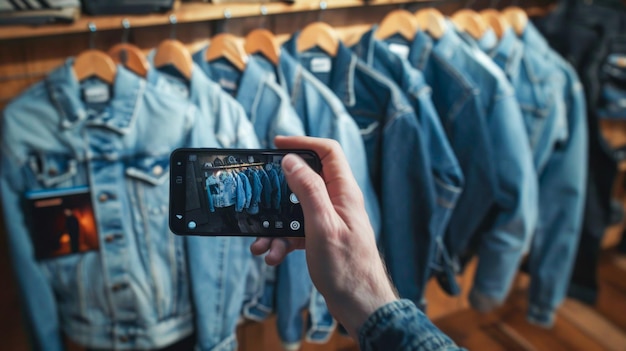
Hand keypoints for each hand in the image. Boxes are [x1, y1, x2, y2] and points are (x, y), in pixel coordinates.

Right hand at [250, 136, 397, 337]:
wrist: (360, 305)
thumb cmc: (346, 267)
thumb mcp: (321, 225)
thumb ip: (308, 190)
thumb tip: (292, 161)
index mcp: (344, 192)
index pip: (328, 151)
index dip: (304, 142)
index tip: (278, 144)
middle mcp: (338, 202)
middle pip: (307, 179)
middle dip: (279, 189)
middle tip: (260, 193)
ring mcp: (330, 220)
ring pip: (296, 209)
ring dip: (275, 223)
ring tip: (261, 243)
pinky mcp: (322, 237)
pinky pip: (297, 230)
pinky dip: (282, 240)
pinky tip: (272, 255)